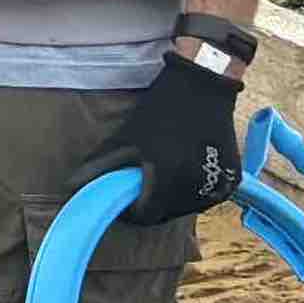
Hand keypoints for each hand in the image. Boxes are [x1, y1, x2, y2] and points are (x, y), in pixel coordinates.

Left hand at [109, 49, 247, 219]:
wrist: (204, 86)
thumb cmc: (159, 111)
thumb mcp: (123, 139)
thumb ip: (97, 168)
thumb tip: (70, 188)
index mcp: (168, 181)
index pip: (145, 216)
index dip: (130, 211)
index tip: (123, 198)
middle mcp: (197, 189)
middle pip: (166, 214)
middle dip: (150, 204)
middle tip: (140, 184)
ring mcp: (219, 186)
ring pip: (186, 208)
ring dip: (171, 199)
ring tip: (162, 175)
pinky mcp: (233, 180)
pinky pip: (206, 197)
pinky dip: (192, 192)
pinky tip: (184, 171)